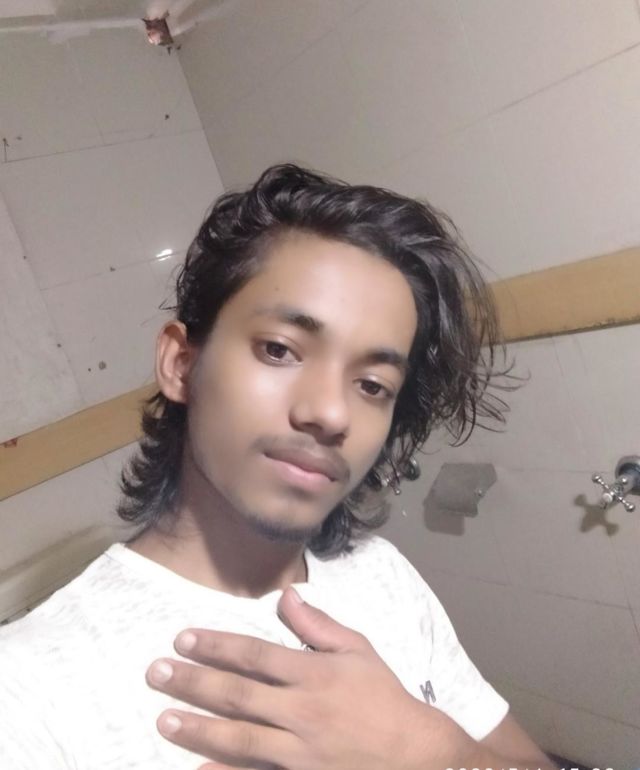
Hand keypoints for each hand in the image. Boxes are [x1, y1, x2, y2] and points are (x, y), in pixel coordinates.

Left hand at [146, 587, 467, 769]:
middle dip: (193, 682)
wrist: (416, 757)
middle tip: (156, 673)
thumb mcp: (358, 651)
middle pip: (237, 694)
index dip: (216, 646)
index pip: (254, 655)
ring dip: (197, 728)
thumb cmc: (384, 699)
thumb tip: (286, 597)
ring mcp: (299, 752)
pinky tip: (196, 769)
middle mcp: (302, 711)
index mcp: (314, 674)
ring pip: (239, 738)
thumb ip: (318, 626)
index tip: (182, 638)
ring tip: (163, 720)